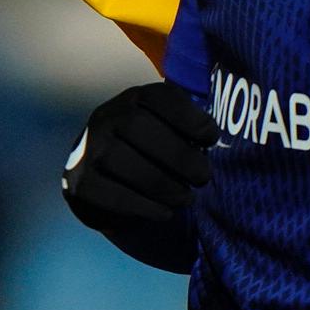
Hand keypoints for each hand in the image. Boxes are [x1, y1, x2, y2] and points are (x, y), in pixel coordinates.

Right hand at [62, 81, 217, 274]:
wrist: (102, 176)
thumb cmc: (153, 151)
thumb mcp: (170, 130)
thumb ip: (194, 129)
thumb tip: (228, 137)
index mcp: (135, 98)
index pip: (158, 97)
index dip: (188, 116)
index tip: (211, 138)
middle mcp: (107, 116)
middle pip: (137, 126)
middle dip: (178, 155)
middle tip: (203, 177)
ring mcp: (88, 148)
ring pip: (121, 160)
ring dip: (162, 183)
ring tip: (186, 198)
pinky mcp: (81, 182)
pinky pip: (109, 193)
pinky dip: (141, 205)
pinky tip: (165, 213)